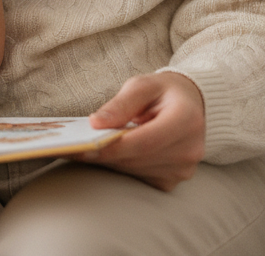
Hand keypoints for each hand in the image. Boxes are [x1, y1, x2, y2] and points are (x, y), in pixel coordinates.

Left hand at [82, 72, 205, 191]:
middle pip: (138, 158)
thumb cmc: (163, 91)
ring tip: (86, 149)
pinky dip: (123, 165)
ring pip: (136, 170)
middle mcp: (190, 149)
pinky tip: (110, 152)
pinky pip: (141, 177)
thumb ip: (121, 103)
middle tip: (73, 148)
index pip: (144, 141)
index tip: (84, 146)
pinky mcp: (174, 179)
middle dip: (105, 154)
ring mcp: (184, 169)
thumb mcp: (143, 85)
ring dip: (111, 161)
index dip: (113, 146)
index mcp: (186, 120)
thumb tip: (96, 123)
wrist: (190, 104)